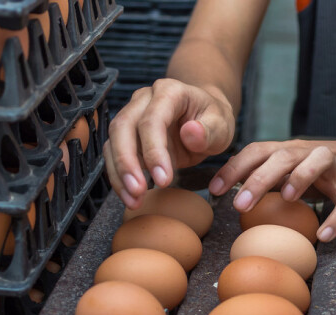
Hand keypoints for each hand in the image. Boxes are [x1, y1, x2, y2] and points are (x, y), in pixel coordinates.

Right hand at [105, 78, 235, 208]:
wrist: (204, 118)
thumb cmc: (213, 120)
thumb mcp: (222, 125)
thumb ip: (209, 131)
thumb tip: (190, 133)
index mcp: (169, 92)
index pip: (152, 119)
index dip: (154, 150)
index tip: (164, 179)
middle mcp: (144, 100)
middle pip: (123, 127)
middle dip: (126, 162)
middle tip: (138, 191)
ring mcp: (132, 115)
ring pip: (113, 142)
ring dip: (119, 174)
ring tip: (133, 200)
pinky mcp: (127, 135)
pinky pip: (114, 155)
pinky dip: (119, 178)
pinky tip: (130, 196)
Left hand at [208, 135, 335, 241]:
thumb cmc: (326, 171)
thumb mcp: (296, 169)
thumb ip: (270, 178)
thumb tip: (233, 197)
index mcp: (290, 150)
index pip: (257, 151)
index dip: (234, 168)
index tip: (215, 190)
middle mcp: (310, 153)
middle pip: (283, 157)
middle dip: (259, 179)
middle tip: (240, 204)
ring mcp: (335, 169)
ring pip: (317, 163)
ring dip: (300, 178)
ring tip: (287, 199)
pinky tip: (323, 235)